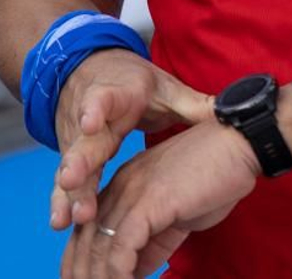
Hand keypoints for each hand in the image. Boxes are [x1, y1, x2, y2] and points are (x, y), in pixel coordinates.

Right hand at [50, 49, 213, 230]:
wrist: (90, 69)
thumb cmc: (134, 83)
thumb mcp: (166, 89)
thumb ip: (194, 105)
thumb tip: (231, 112)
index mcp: (121, 95)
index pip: (106, 98)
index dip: (97, 109)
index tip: (91, 122)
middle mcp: (92, 115)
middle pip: (84, 139)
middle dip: (78, 161)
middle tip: (72, 181)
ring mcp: (78, 136)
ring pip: (71, 165)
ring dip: (68, 191)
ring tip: (66, 217)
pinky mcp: (71, 155)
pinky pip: (64, 181)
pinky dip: (61, 200)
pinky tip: (60, 222)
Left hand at [61, 119, 259, 278]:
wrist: (240, 146)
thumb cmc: (217, 177)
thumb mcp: (178, 216)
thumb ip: (154, 242)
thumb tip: (135, 272)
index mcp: (124, 185)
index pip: (87, 231)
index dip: (81, 263)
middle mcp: (120, 187)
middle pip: (84, 241)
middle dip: (83, 274)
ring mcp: (132, 192)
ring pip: (98, 247)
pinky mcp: (148, 201)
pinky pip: (122, 246)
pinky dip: (119, 274)